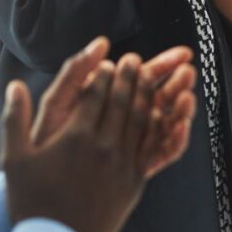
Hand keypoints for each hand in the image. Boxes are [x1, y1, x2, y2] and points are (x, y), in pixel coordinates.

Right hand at [1, 45, 196, 231]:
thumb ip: (14, 119)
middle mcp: (103, 147)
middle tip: (132, 60)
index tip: (108, 61)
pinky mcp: (135, 182)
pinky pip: (150, 145)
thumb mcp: (14, 160)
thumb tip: (15, 86)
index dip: (103, 75)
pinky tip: (155, 114)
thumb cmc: (31, 203)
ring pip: (140, 120)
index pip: (96, 95)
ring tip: (147, 78)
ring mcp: (122, 165)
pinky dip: (154, 125)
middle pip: (121, 102)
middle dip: (128, 77)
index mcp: (75, 138)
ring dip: (144, 95)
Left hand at [30, 37, 194, 151]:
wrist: (41, 189)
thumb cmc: (45, 142)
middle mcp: (125, 120)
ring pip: (167, 123)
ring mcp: (134, 143)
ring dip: (181, 110)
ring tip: (187, 99)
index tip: (182, 55)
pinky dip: (175, 141)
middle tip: (189, 72)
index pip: (144, 77)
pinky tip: (179, 129)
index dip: (164, 65)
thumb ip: (76, 72)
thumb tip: (101, 43)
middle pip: (160, 98)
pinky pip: (163, 153)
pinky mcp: (139, 167)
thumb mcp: (57, 103)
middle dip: (178, 83)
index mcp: (111, 100)